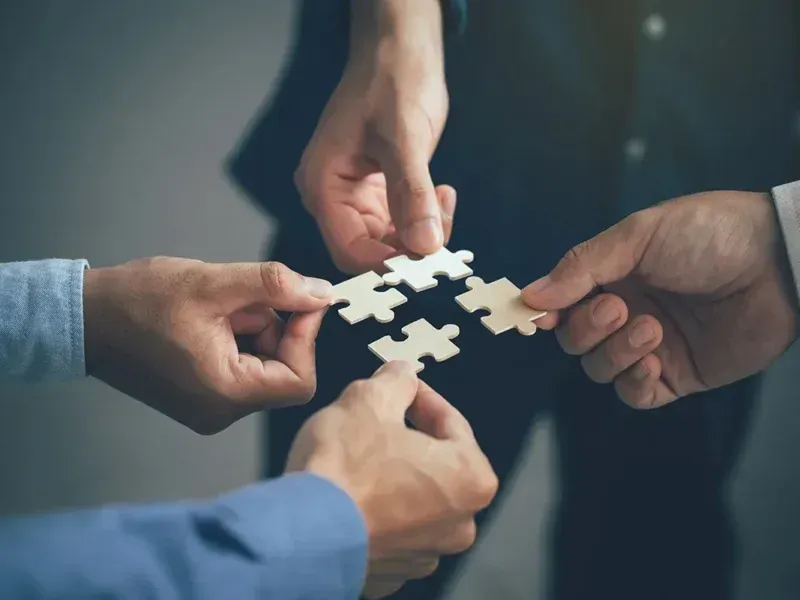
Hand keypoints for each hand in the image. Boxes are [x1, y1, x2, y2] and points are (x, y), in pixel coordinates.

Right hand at [82, 257, 330, 432]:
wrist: (84, 318)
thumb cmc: (137, 302)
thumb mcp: (214, 283)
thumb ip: (276, 286)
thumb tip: (321, 293)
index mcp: (225, 394)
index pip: (300, 379)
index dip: (308, 336)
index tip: (301, 299)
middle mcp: (220, 411)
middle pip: (284, 371)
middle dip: (274, 327)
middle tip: (241, 299)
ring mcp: (210, 407)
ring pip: (264, 364)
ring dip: (254, 327)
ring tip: (216, 306)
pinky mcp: (202, 396)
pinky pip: (243, 366)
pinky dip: (239, 337)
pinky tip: (210, 318)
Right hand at [286, 361, 497, 598]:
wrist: (299, 532)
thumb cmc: (342, 473)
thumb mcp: (369, 399)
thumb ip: (395, 381)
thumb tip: (402, 375)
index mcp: (470, 478)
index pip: (450, 422)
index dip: (421, 397)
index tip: (403, 388)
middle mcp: (458, 523)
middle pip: (433, 463)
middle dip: (406, 439)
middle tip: (376, 419)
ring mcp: (423, 553)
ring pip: (411, 499)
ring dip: (389, 477)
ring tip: (355, 458)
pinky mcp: (389, 572)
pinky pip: (387, 530)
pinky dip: (372, 512)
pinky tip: (347, 494)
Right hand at [295, 0, 453, 272]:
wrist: (400, 50)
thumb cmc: (391, 81)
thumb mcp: (404, 139)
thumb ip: (412, 194)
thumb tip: (425, 247)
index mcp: (322, 186)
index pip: (350, 250)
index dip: (387, 264)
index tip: (426, 262)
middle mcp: (332, 198)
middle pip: (369, 251)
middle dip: (409, 249)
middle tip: (444, 231)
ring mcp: (354, 196)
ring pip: (388, 241)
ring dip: (421, 234)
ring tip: (444, 201)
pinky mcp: (377, 192)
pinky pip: (399, 223)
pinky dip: (423, 219)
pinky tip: (442, 195)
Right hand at [522, 191, 798, 408]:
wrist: (778, 261)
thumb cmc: (708, 234)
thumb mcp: (639, 235)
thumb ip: (582, 266)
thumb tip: (530, 297)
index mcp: (611, 276)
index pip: (560, 302)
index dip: (543, 312)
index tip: (535, 317)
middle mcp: (625, 312)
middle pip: (574, 339)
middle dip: (587, 328)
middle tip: (619, 307)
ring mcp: (650, 345)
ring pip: (599, 368)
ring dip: (615, 352)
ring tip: (652, 328)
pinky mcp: (678, 374)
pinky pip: (635, 394)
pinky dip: (633, 382)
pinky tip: (652, 362)